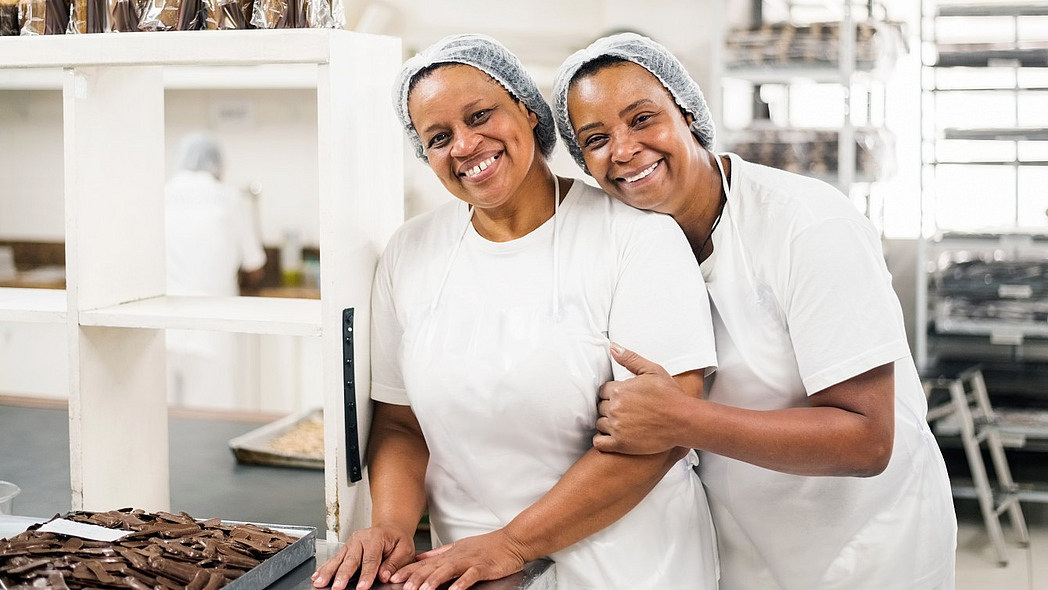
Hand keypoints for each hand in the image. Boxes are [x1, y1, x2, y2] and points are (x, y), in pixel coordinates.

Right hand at [311, 524, 415, 589]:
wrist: (390, 528)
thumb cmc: (397, 540)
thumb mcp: (405, 549)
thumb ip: (395, 563)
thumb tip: (384, 575)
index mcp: (377, 538)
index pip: (371, 559)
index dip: (367, 574)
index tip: (363, 587)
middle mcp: (361, 539)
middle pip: (351, 559)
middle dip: (343, 574)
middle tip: (338, 587)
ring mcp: (351, 543)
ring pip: (338, 559)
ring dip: (328, 572)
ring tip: (320, 582)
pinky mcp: (345, 549)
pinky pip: (334, 559)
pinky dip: (324, 568)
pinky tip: (317, 576)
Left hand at [389, 530, 527, 589]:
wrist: (511, 541)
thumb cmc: (487, 546)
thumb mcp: (459, 547)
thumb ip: (438, 553)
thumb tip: (420, 557)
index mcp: (450, 554)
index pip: (425, 563)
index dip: (408, 570)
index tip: (393, 577)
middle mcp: (457, 557)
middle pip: (433, 567)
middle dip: (416, 577)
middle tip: (401, 586)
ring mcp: (470, 561)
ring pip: (448, 570)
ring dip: (434, 580)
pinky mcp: (483, 567)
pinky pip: (471, 575)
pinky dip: (462, 582)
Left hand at [594, 344, 687, 454]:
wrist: (683, 420)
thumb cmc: (671, 396)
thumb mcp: (653, 370)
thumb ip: (630, 358)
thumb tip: (613, 347)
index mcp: (619, 390)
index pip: (603, 391)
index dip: (611, 394)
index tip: (620, 398)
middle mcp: (615, 408)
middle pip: (600, 407)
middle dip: (610, 407)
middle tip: (623, 410)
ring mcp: (617, 426)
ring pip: (600, 423)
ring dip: (607, 423)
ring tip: (621, 423)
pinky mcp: (620, 444)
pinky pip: (599, 442)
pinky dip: (602, 440)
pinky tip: (611, 437)